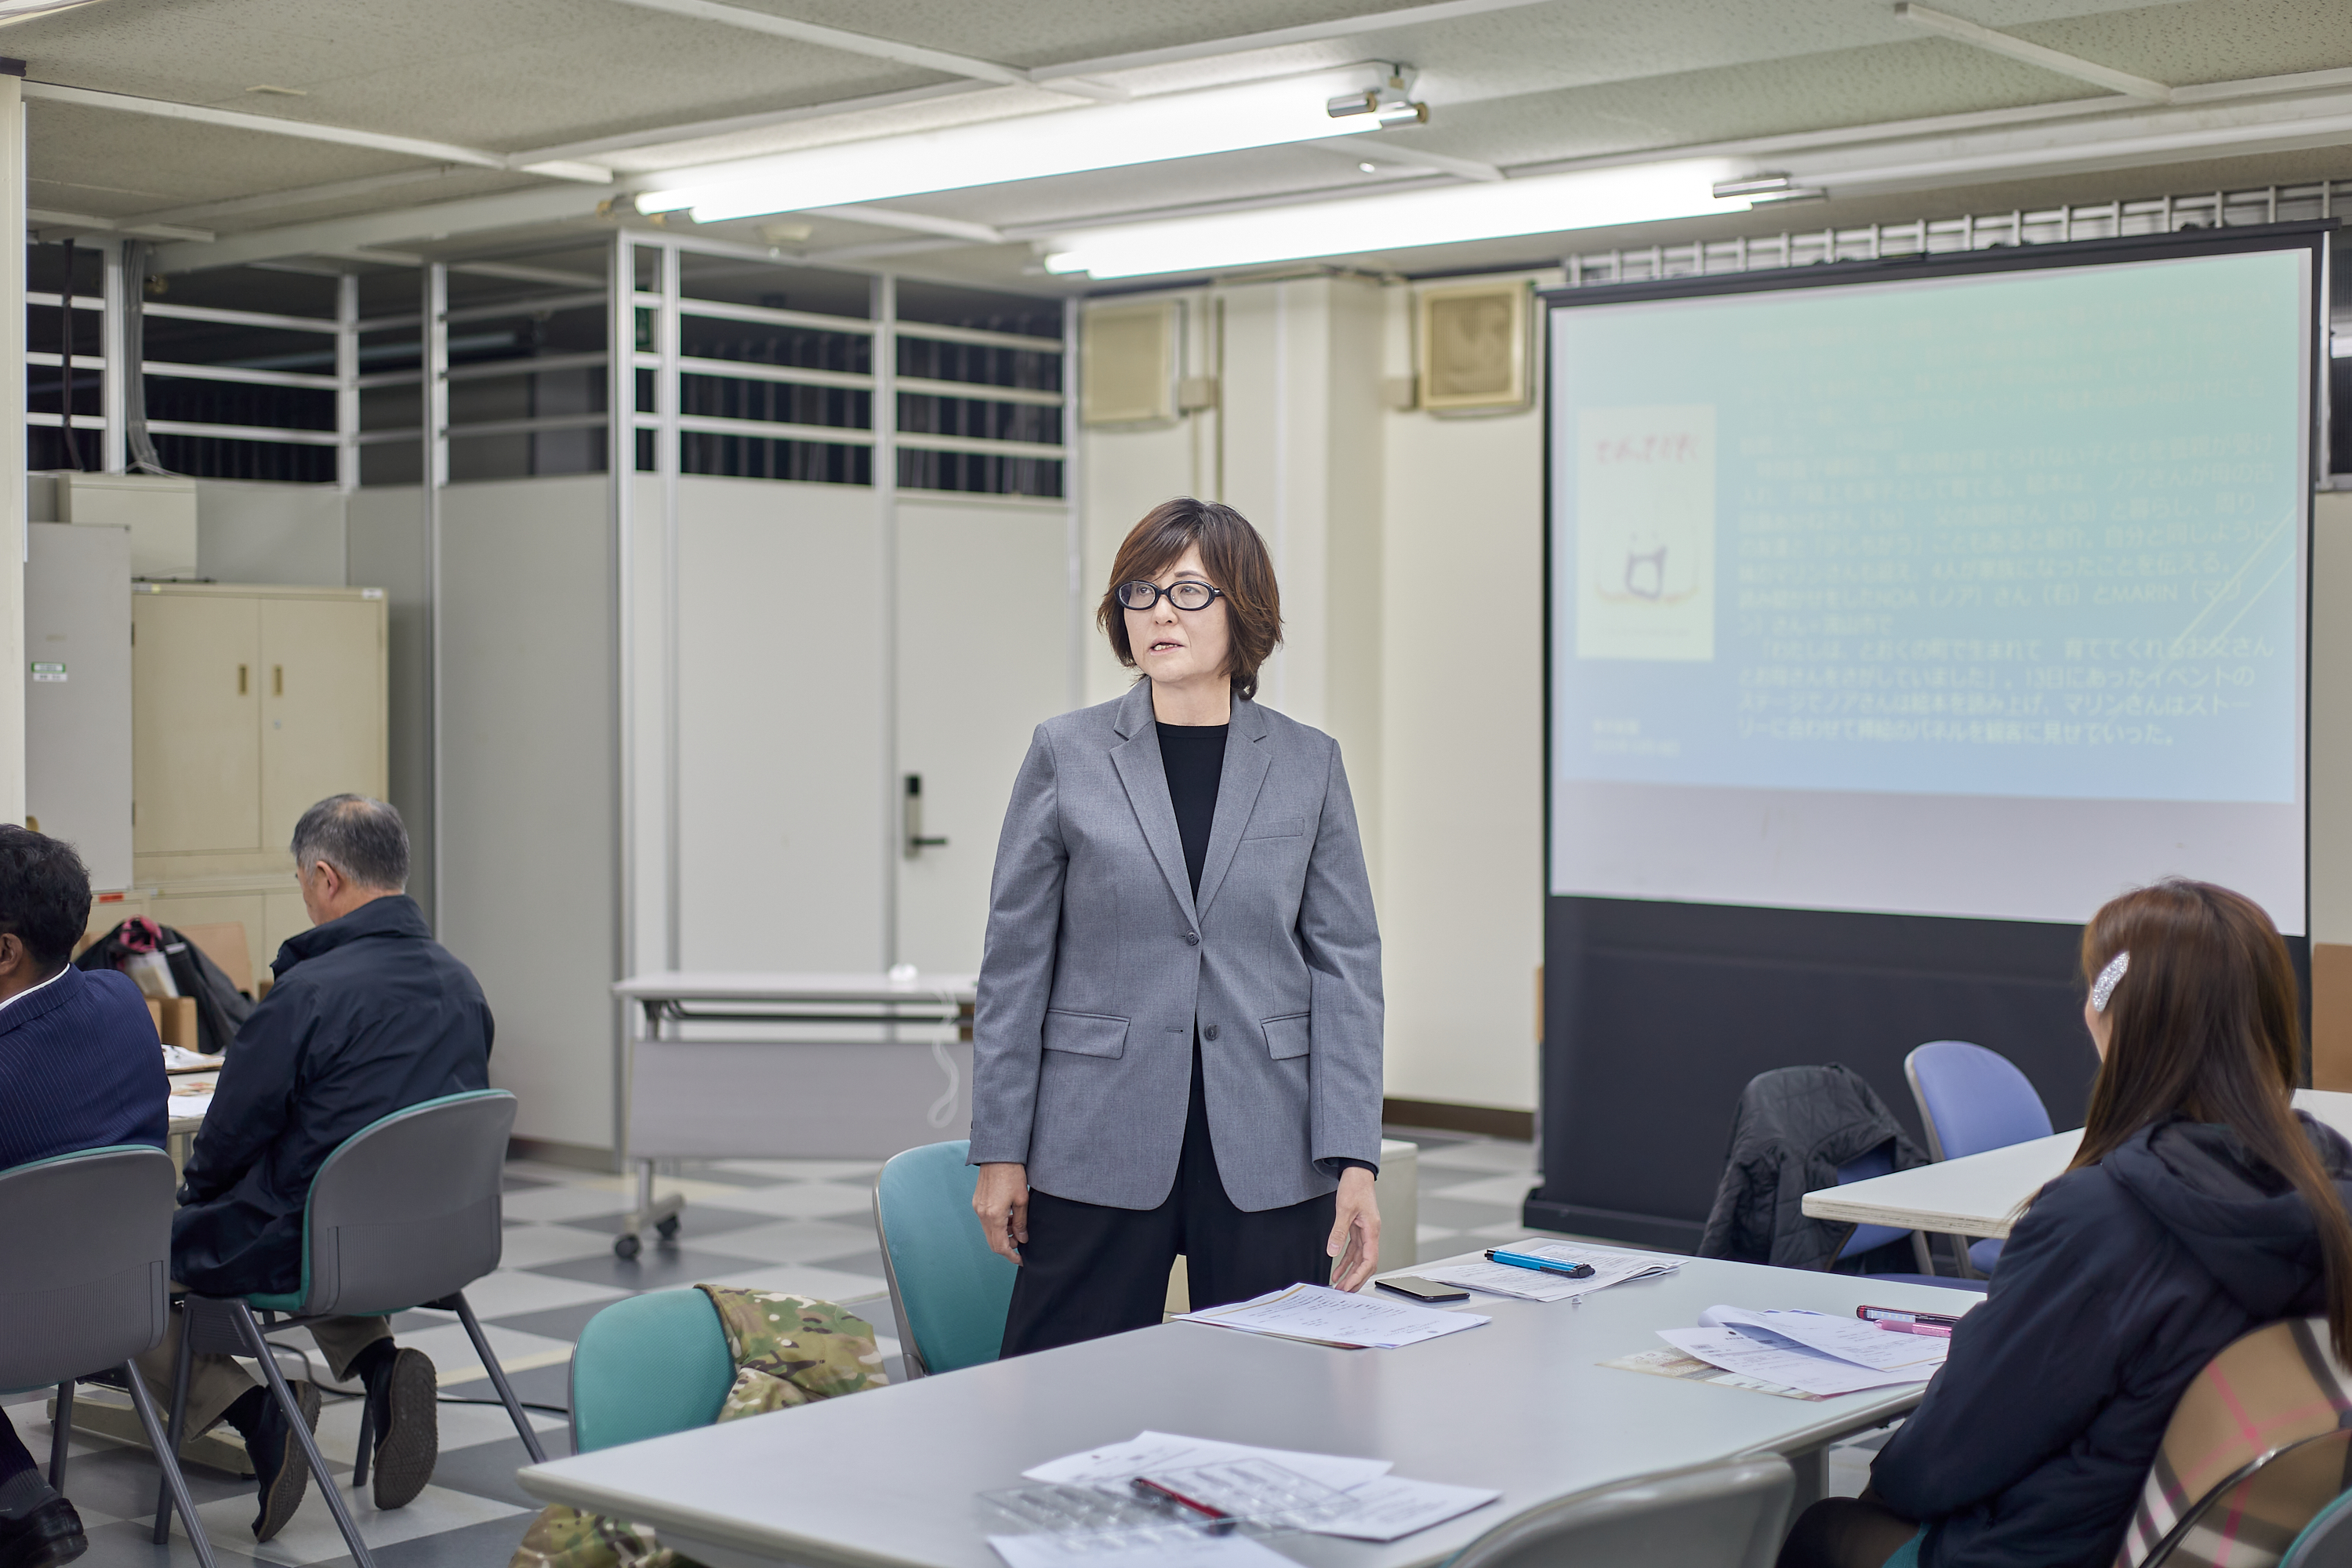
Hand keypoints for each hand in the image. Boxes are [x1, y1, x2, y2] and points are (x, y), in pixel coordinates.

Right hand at [973, 1162, 1029, 1264]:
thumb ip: (1021, 1223)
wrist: (998, 1155)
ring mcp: (978, 1208)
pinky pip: (986, 1221)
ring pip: (988, 1232)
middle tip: (1021, 1243)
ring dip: (1002, 1235)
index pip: (1000, 1246)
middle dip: (1007, 1246)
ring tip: (1016, 1227)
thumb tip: (1022, 1239)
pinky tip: (1008, 1217)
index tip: (1021, 1259)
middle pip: (992, 1242)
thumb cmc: (1013, 1174)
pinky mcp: (977, 1202)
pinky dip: (996, 1225)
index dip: (1011, 1256)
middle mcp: (982, 1214)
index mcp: (994, 1215)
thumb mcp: (1022, 1200)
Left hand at [1327, 1167, 1380, 1291]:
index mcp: (1372, 1230)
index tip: (1348, 1284)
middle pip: (1367, 1263)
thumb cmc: (1355, 1187)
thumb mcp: (1344, 1209)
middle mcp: (1371, 1233)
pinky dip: (1346, 1260)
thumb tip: (1333, 1251)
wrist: (1357, 1173)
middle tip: (1343, 1290)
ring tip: (1339, 1284)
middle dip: (1356, 1278)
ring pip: (1360, 1258)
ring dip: (1350, 1272)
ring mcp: (1365, 1232)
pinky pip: (1353, 1249)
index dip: (1359, 1274)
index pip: (1369, 1260)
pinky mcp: (1358, 1229)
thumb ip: (1339, 1232)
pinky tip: (1337, 1268)